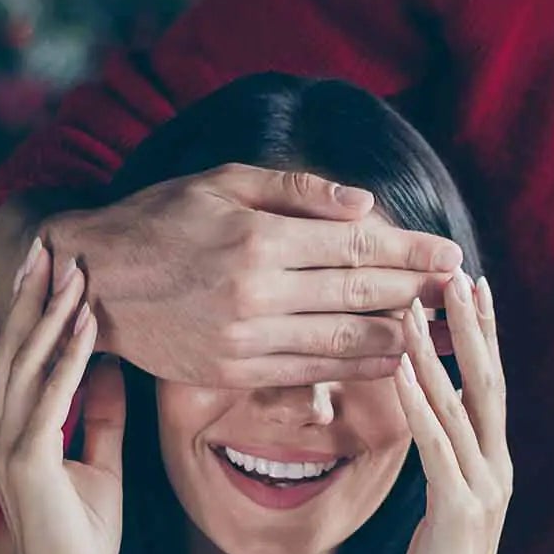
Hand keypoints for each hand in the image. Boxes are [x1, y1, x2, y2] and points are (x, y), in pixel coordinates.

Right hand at [0, 236, 126, 553]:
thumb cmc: (85, 537)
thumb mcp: (103, 463)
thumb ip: (101, 415)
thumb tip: (115, 365)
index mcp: (16, 431)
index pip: (20, 357)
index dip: (34, 309)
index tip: (53, 264)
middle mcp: (3, 432)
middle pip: (13, 348)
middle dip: (32, 295)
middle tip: (50, 244)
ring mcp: (8, 446)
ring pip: (25, 364)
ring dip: (50, 314)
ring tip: (73, 270)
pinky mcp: (27, 463)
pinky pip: (51, 398)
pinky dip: (69, 357)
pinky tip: (88, 325)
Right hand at [52, 165, 465, 391]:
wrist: (92, 280)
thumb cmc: (161, 217)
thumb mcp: (224, 181)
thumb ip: (298, 191)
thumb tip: (365, 203)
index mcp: (258, 236)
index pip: (355, 245)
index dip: (410, 251)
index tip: (452, 253)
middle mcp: (255, 290)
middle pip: (359, 294)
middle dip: (418, 292)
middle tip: (461, 292)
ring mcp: (243, 336)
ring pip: (342, 339)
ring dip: (400, 337)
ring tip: (442, 331)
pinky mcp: (232, 370)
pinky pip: (310, 371)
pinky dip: (357, 368)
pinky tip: (392, 361)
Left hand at [391, 270, 511, 553]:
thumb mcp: (447, 507)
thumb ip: (449, 462)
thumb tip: (439, 419)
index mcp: (495, 464)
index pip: (492, 386)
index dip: (486, 334)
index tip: (474, 287)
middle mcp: (497, 467)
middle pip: (489, 381)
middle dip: (472, 326)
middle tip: (457, 275)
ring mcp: (483, 486)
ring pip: (461, 405)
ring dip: (437, 353)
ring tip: (416, 309)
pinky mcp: (458, 508)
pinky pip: (435, 443)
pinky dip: (418, 401)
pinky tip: (400, 368)